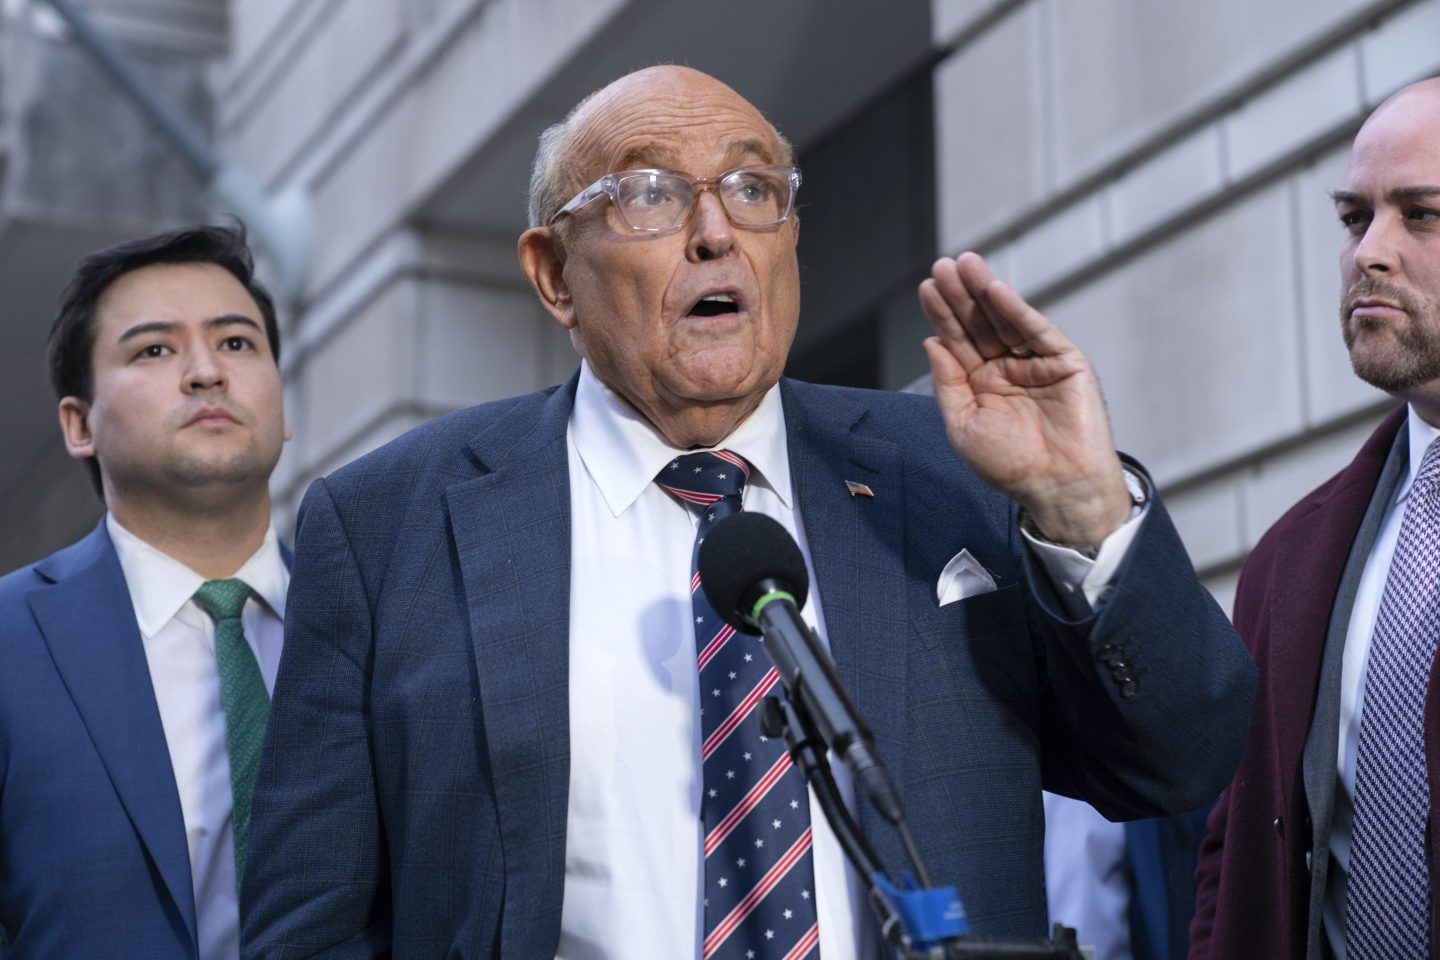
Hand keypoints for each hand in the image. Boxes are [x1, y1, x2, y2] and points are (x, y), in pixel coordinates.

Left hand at [920, 253, 1130, 546]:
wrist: (1056, 487)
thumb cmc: (1010, 466)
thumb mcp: (964, 425)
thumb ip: (949, 383)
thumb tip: (932, 342)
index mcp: (981, 384)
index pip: (957, 341)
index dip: (942, 315)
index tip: (926, 288)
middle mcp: (1006, 368)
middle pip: (978, 324)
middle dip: (960, 296)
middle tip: (942, 266)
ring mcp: (1035, 362)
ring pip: (1004, 320)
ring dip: (984, 292)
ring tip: (964, 265)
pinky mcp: (1064, 361)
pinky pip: (1036, 330)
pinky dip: (1016, 309)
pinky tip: (994, 290)